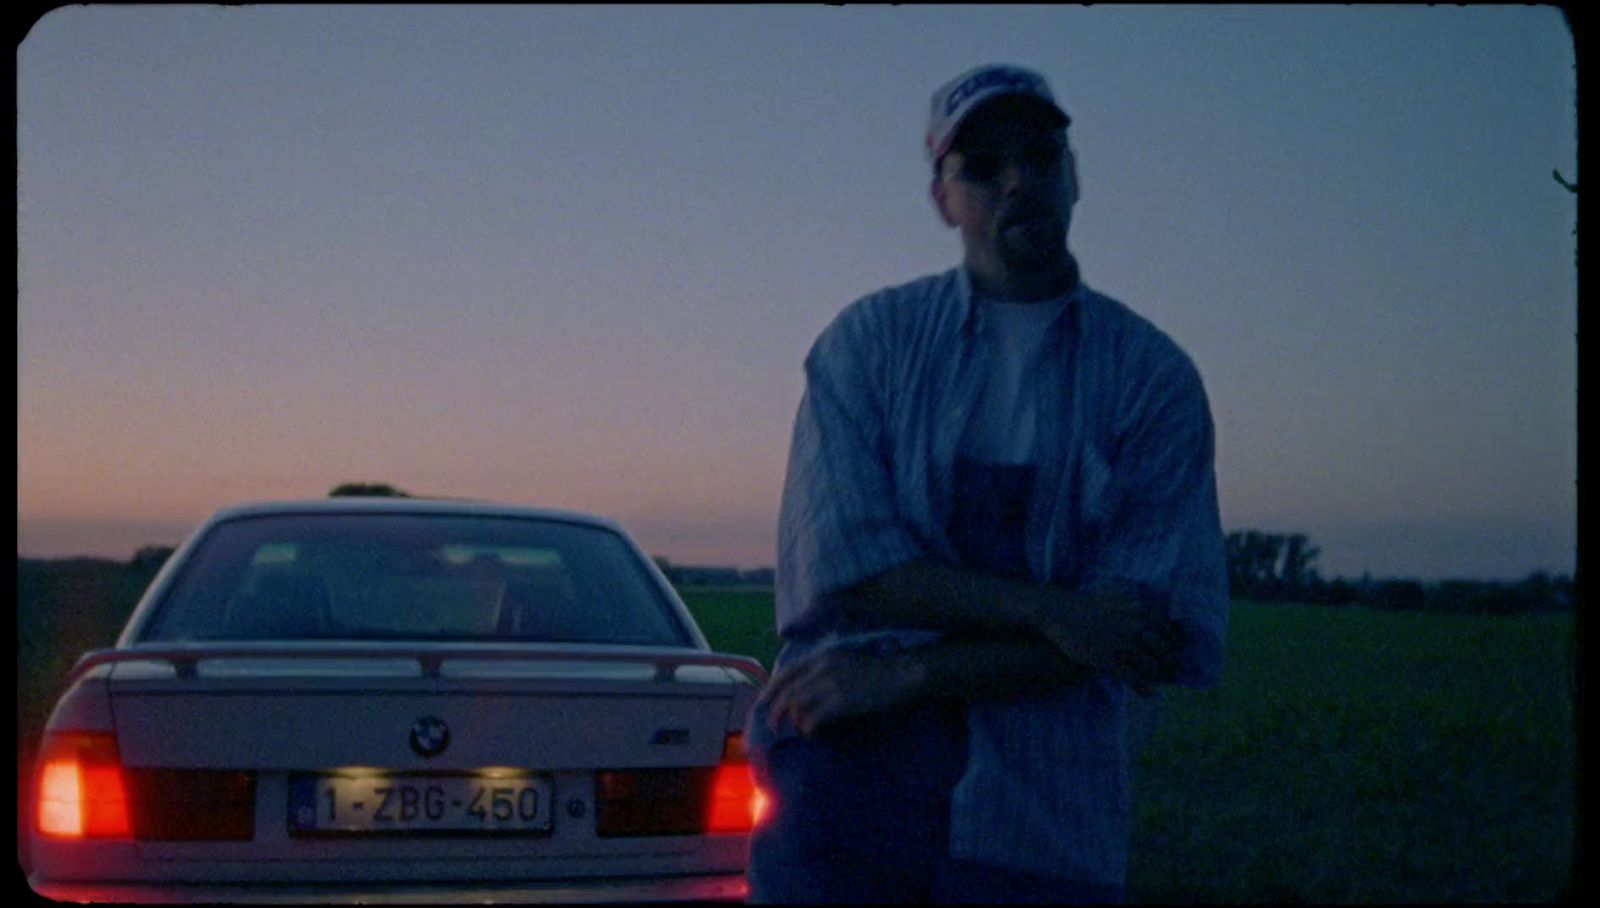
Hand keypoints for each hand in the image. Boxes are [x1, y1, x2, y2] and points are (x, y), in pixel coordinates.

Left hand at [755, 647, 923, 736]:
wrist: (903, 673)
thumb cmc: (878, 669)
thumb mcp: (846, 660)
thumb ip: (825, 669)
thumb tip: (808, 687)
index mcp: (822, 657)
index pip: (786, 673)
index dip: (770, 690)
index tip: (763, 703)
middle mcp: (821, 668)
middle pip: (787, 692)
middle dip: (775, 710)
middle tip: (772, 725)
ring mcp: (831, 685)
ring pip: (797, 707)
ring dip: (795, 722)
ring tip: (799, 731)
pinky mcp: (841, 702)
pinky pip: (814, 719)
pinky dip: (809, 729)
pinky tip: (814, 734)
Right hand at [1035, 582, 1184, 693]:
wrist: (1058, 611)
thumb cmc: (1089, 606)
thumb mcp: (1119, 597)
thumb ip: (1140, 607)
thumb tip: (1160, 617)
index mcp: (1141, 609)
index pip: (1171, 632)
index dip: (1172, 646)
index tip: (1169, 654)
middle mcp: (1136, 624)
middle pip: (1166, 651)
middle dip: (1168, 664)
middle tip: (1168, 673)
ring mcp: (1121, 642)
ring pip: (1152, 667)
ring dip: (1155, 677)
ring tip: (1153, 682)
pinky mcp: (1107, 659)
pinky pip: (1134, 679)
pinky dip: (1143, 688)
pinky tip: (1145, 692)